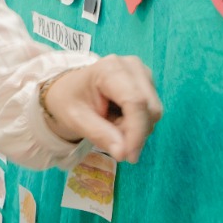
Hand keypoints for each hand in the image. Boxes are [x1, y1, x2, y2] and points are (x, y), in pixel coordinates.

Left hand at [42, 55, 162, 162]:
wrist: (69, 90)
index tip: (128, 156)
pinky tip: (118, 120)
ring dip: (134, 130)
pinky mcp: (147, 84)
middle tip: (110, 140)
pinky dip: (136, 125)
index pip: (135, 101)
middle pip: (149, 109)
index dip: (136, 131)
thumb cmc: (70, 101)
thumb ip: (99, 134)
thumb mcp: (76, 119)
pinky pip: (150, 113)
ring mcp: (143, 74)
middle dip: (134, 133)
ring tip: (109, 125)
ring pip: (153, 113)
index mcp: (110, 69)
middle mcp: (132, 67)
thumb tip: (123, 153)